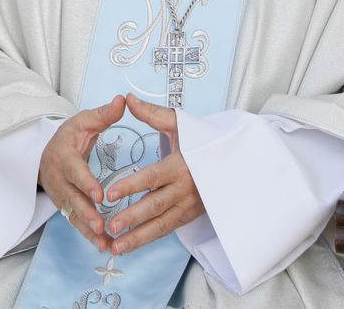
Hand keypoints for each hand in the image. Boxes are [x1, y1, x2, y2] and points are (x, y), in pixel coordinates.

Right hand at [39, 95, 125, 253]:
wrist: (47, 153)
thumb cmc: (69, 136)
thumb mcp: (84, 122)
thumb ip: (104, 114)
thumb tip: (123, 100)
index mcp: (64, 156)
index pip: (75, 171)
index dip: (86, 183)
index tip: (100, 195)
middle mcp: (59, 179)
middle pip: (72, 199)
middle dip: (86, 214)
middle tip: (101, 225)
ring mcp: (61, 196)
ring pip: (74, 215)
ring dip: (89, 231)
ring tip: (106, 243)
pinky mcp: (66, 208)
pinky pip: (77, 223)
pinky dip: (89, 235)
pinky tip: (105, 245)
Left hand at [103, 94, 206, 254]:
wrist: (233, 161)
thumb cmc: (202, 141)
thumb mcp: (180, 125)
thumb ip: (152, 114)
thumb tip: (128, 99)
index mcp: (182, 165)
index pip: (153, 177)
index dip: (131, 186)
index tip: (110, 193)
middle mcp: (185, 189)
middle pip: (155, 205)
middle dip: (132, 218)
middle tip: (110, 225)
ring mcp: (188, 206)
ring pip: (161, 225)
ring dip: (138, 237)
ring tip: (116, 246)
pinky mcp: (188, 216)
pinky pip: (166, 230)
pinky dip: (147, 239)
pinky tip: (129, 245)